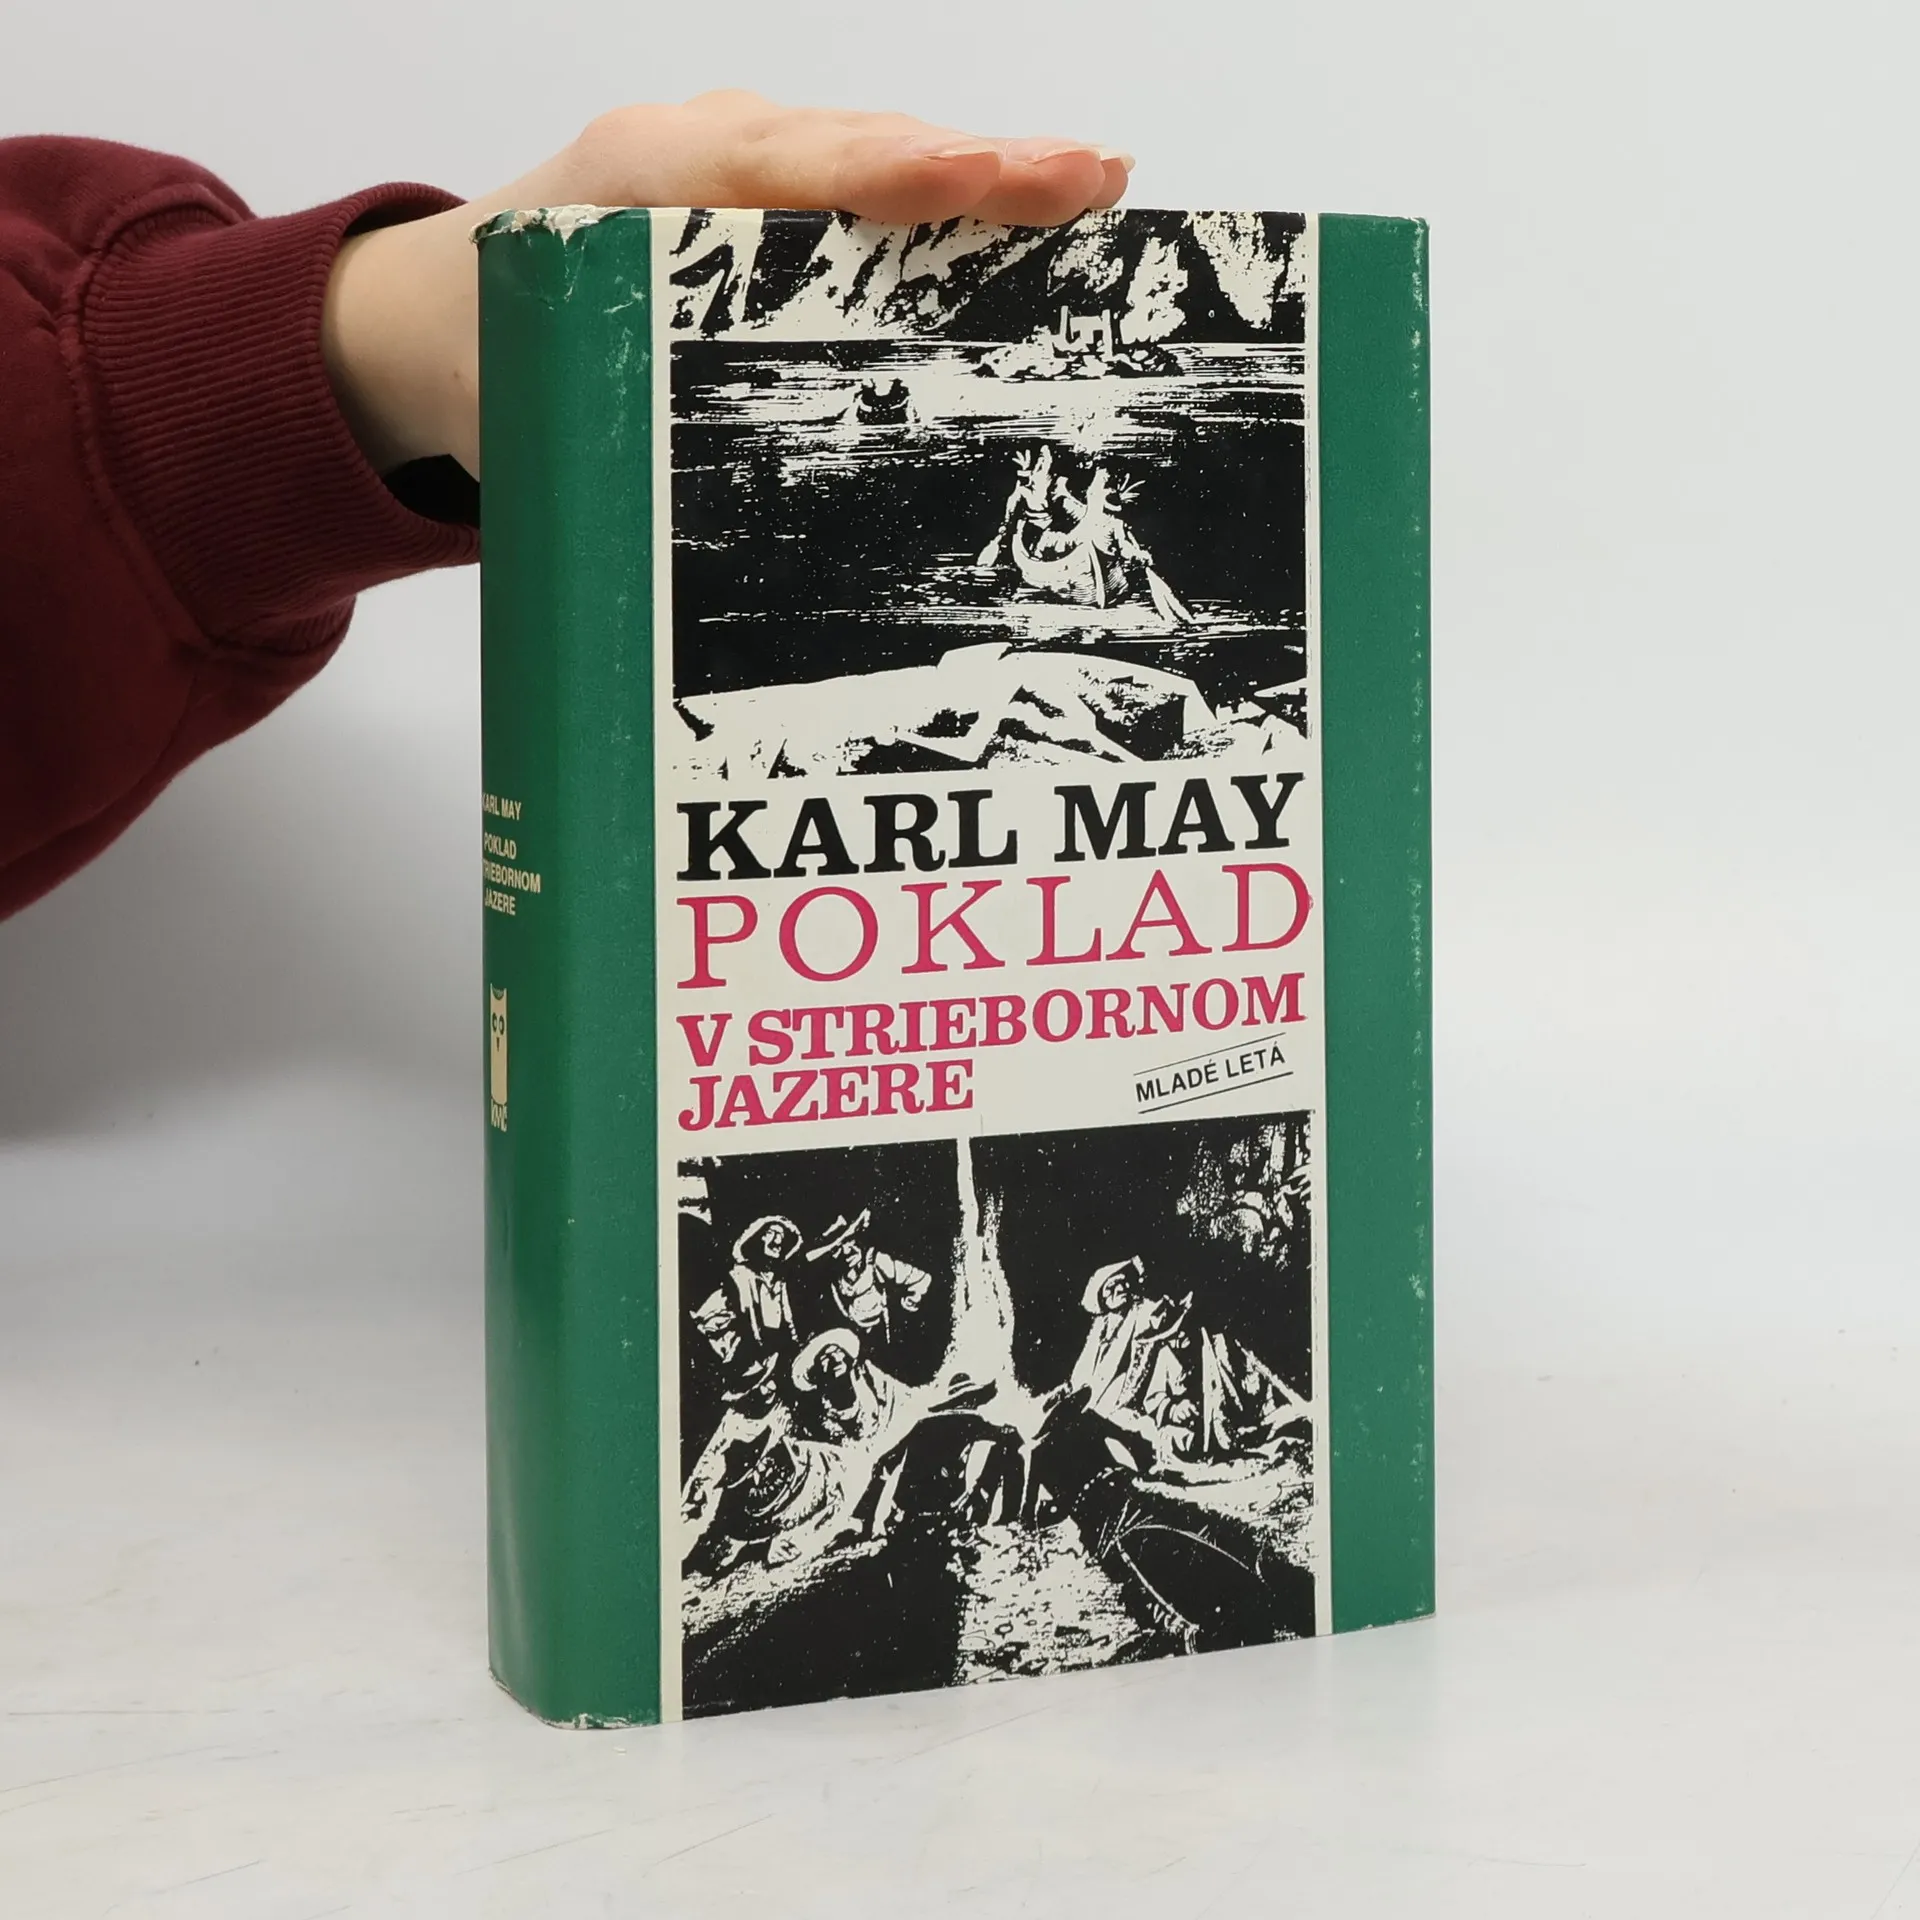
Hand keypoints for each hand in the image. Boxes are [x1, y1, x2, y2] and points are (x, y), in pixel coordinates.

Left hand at [322, 93, 1134, 478]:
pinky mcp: (760, 173)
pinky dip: (945, 187)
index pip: (782, 172)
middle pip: (856, 145)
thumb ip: (620, 453)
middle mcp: (694, 150)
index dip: (884, 177)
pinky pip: (862, 170)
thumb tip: (714, 562)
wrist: (438, 306)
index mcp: (634, 194)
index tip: (972, 177)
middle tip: (1090, 178)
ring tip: (1092, 186)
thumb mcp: (541, 413)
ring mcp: (732, 150)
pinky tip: (1027, 203)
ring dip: (983, 172)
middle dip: (978, 164)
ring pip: (871, 149)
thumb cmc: (498, 359)